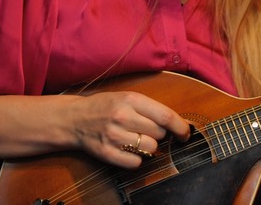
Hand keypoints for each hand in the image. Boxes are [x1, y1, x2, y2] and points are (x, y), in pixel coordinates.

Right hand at [66, 91, 190, 167]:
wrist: (74, 118)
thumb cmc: (106, 106)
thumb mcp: (128, 97)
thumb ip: (151, 108)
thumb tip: (179, 124)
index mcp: (131, 99)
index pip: (165, 116)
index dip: (180, 127)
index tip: (186, 133)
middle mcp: (122, 116)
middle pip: (159, 134)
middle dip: (159, 134)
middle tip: (147, 130)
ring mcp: (113, 136)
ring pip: (150, 149)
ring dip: (149, 146)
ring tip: (136, 138)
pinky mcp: (106, 153)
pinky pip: (135, 162)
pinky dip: (136, 159)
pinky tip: (128, 149)